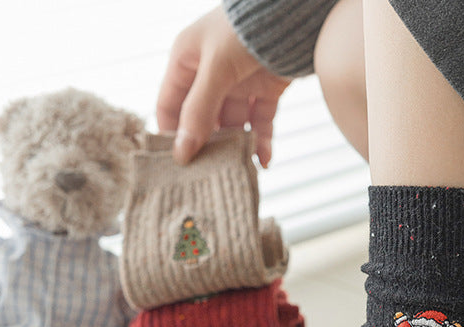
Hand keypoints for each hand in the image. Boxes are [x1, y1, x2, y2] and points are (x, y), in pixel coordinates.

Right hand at [157, 6, 291, 166]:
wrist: (293, 12)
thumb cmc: (245, 29)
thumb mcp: (216, 69)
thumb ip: (199, 111)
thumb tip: (182, 152)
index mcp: (187, 61)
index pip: (170, 105)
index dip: (171, 134)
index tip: (177, 164)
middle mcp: (210, 74)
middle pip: (203, 120)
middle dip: (206, 146)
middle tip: (209, 174)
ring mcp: (239, 83)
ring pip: (233, 125)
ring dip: (236, 147)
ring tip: (237, 169)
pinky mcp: (267, 90)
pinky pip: (260, 123)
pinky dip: (262, 142)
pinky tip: (263, 161)